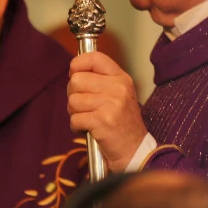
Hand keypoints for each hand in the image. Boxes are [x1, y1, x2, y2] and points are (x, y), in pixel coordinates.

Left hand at [67, 52, 146, 170]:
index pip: (94, 58)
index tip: (74, 75)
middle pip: (76, 80)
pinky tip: (88, 129)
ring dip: (75, 113)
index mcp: (121, 78)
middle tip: (84, 106)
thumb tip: (73, 72)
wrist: (134, 150)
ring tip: (88, 119)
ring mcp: (111, 104)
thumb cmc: (121, 123)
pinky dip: (76, 126)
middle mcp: (118, 88)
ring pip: (73, 101)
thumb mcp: (118, 94)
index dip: (78, 64)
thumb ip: (100, 80)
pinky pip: (75, 118)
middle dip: (74, 95)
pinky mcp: (102, 121)